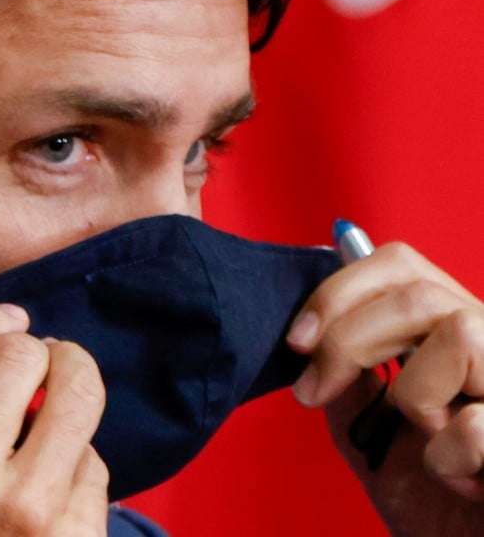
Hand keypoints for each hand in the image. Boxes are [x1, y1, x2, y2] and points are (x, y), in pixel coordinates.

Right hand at [0, 303, 109, 535]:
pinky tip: (61, 478)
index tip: (0, 322)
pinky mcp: (71, 536)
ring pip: (77, 391)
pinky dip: (82, 461)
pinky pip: (95, 462)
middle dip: (33, 349)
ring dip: (75, 379)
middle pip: (18, 352)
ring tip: (65, 391)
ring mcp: (21, 507)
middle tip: (35, 366)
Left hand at [287, 242, 483, 535]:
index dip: (339, 291)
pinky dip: (450, 461)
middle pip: (417, 291)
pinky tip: (466, 484)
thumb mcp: (368, 427)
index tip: (297, 342)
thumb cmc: (429, 498)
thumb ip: (346, 375)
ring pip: (459, 331)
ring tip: (428, 440)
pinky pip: (476, 422)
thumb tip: (313, 329)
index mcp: (450, 333)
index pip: (400, 264)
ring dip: (417, 397)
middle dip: (347, 340)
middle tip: (314, 391)